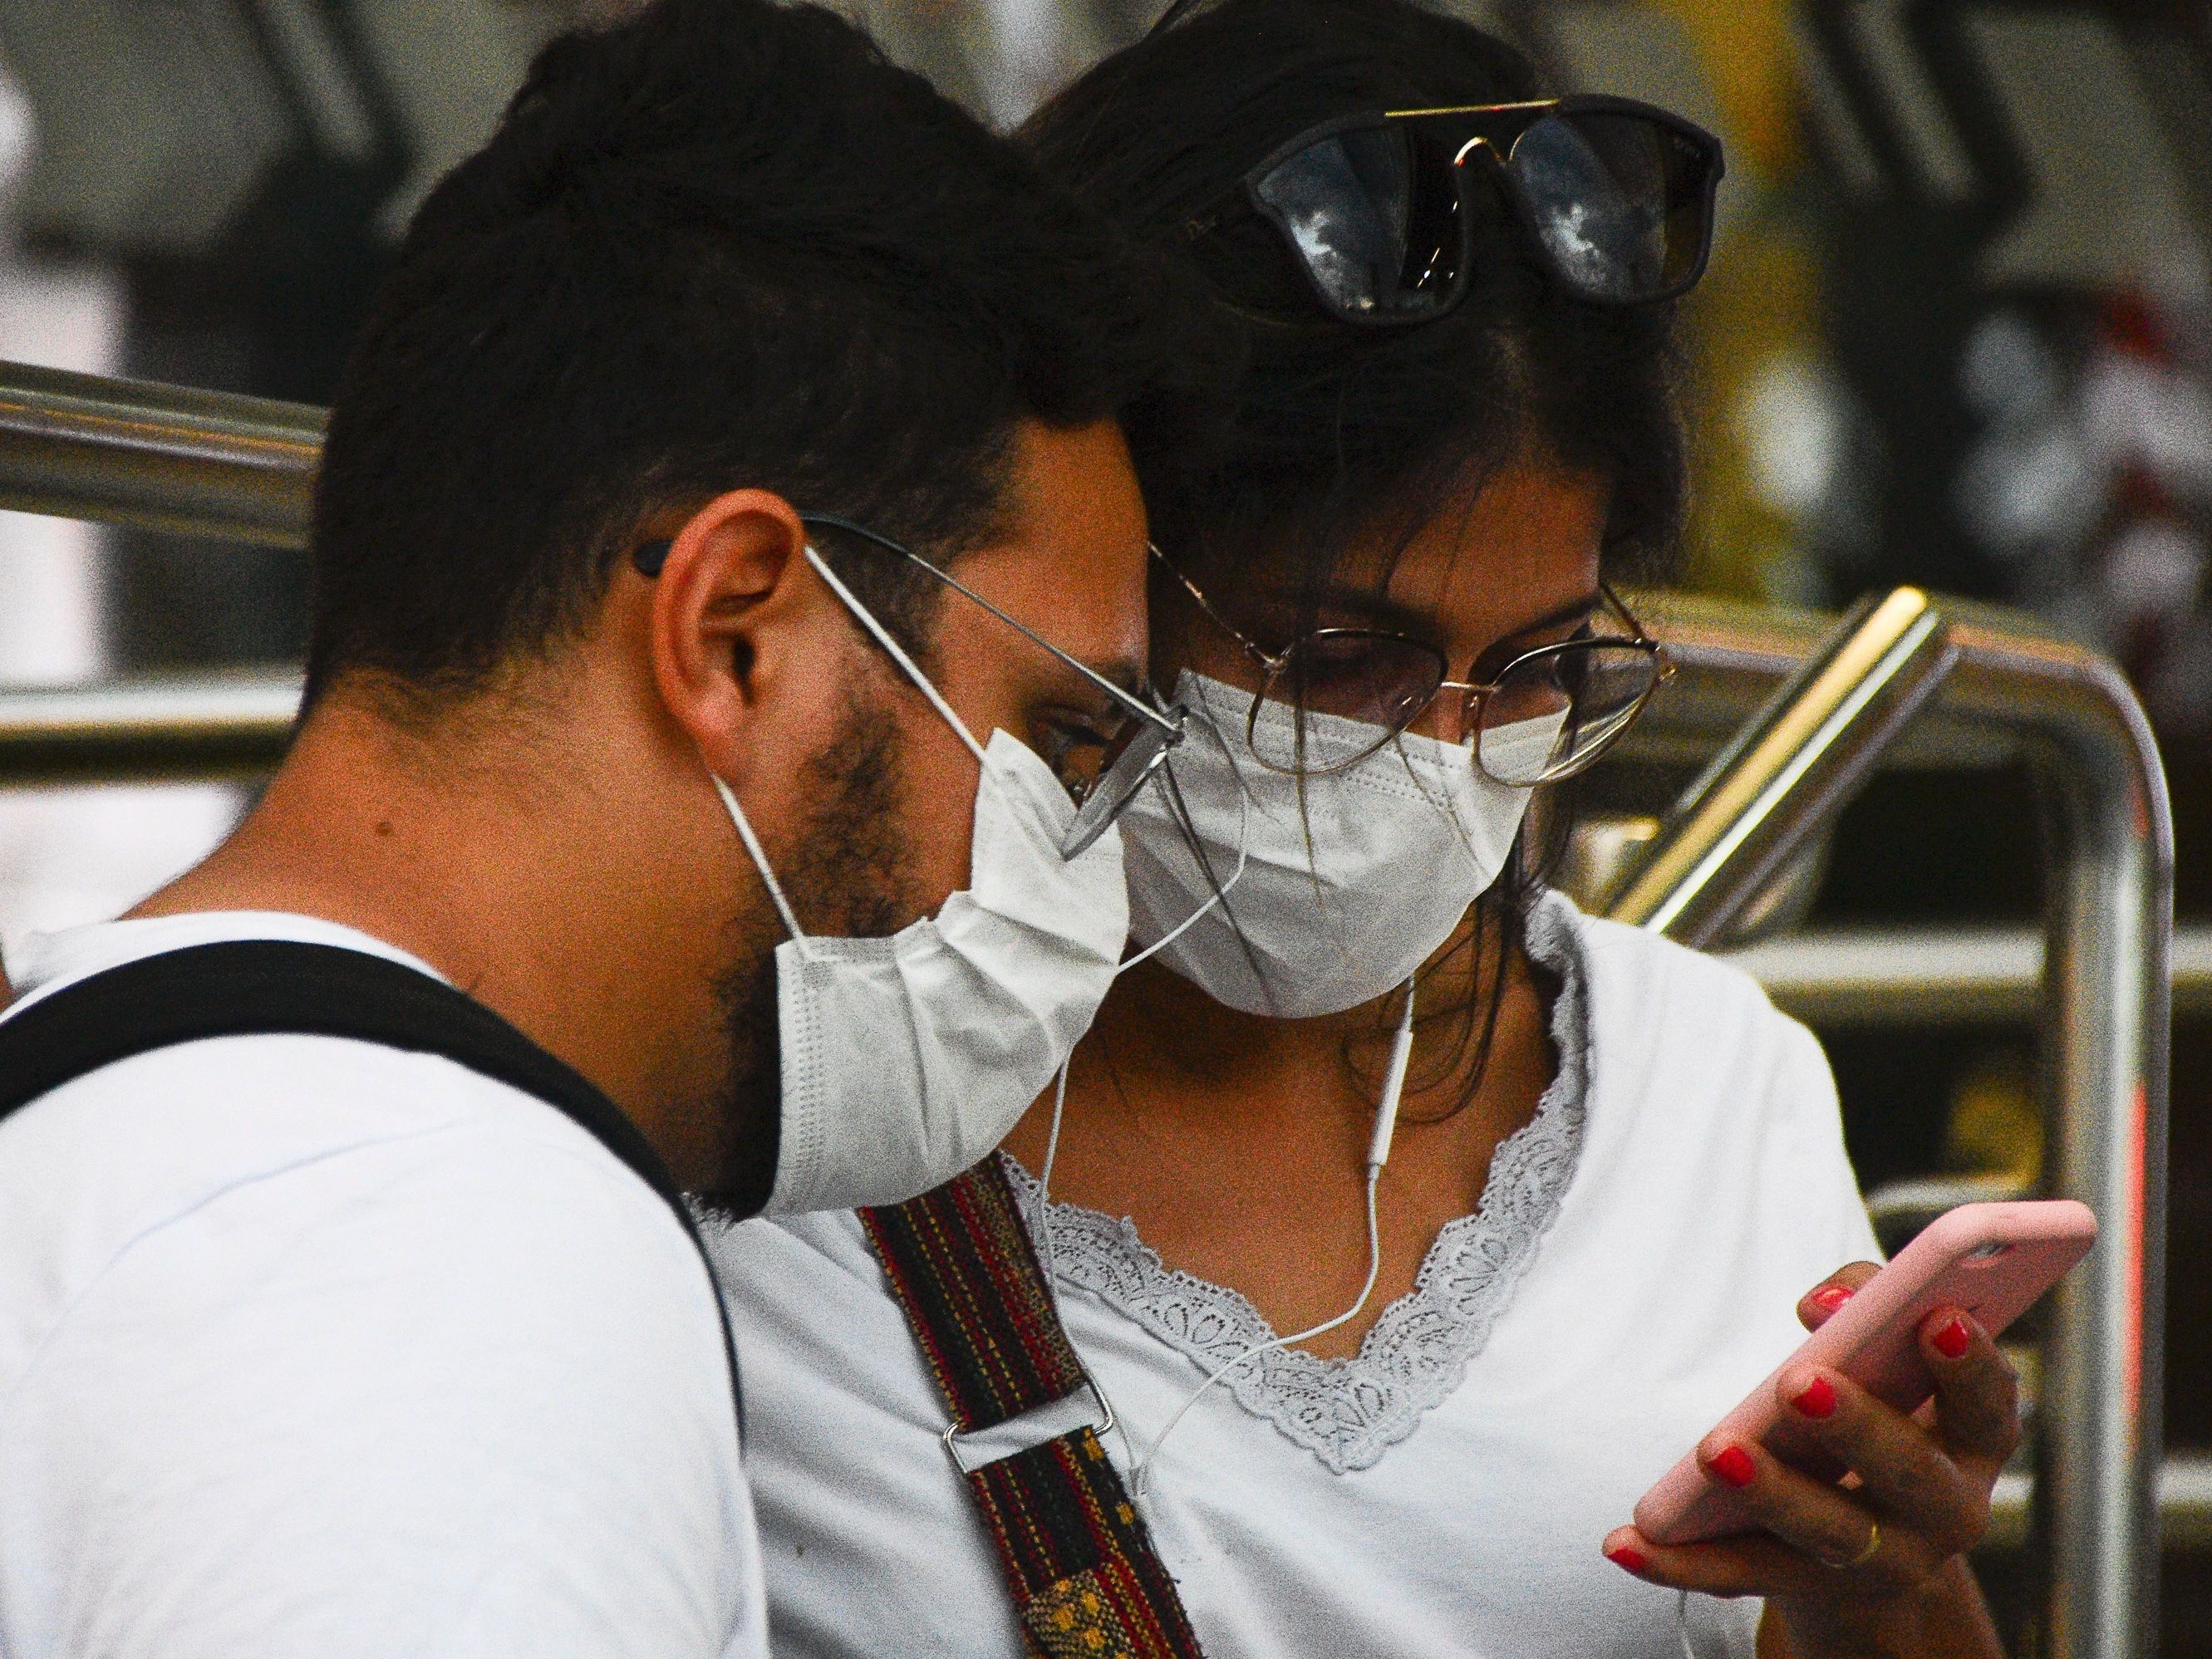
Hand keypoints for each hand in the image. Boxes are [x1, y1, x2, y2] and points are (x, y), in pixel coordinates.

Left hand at [1601, 1263, 2012, 1656]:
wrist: (1876, 1540)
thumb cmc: (1886, 1409)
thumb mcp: (1892, 1359)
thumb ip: (1868, 1306)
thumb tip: (1825, 1304)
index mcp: (1973, 1442)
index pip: (1988, 1404)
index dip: (1971, 1363)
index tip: (1935, 1317)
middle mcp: (1944, 1510)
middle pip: (1908, 1473)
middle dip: (1855, 1425)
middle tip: (1797, 1381)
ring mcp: (1880, 1559)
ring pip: (1827, 1531)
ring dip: (1769, 1491)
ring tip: (1713, 1451)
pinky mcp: (1806, 1587)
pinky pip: (1738, 1575)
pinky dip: (1679, 1562)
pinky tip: (1625, 1541)